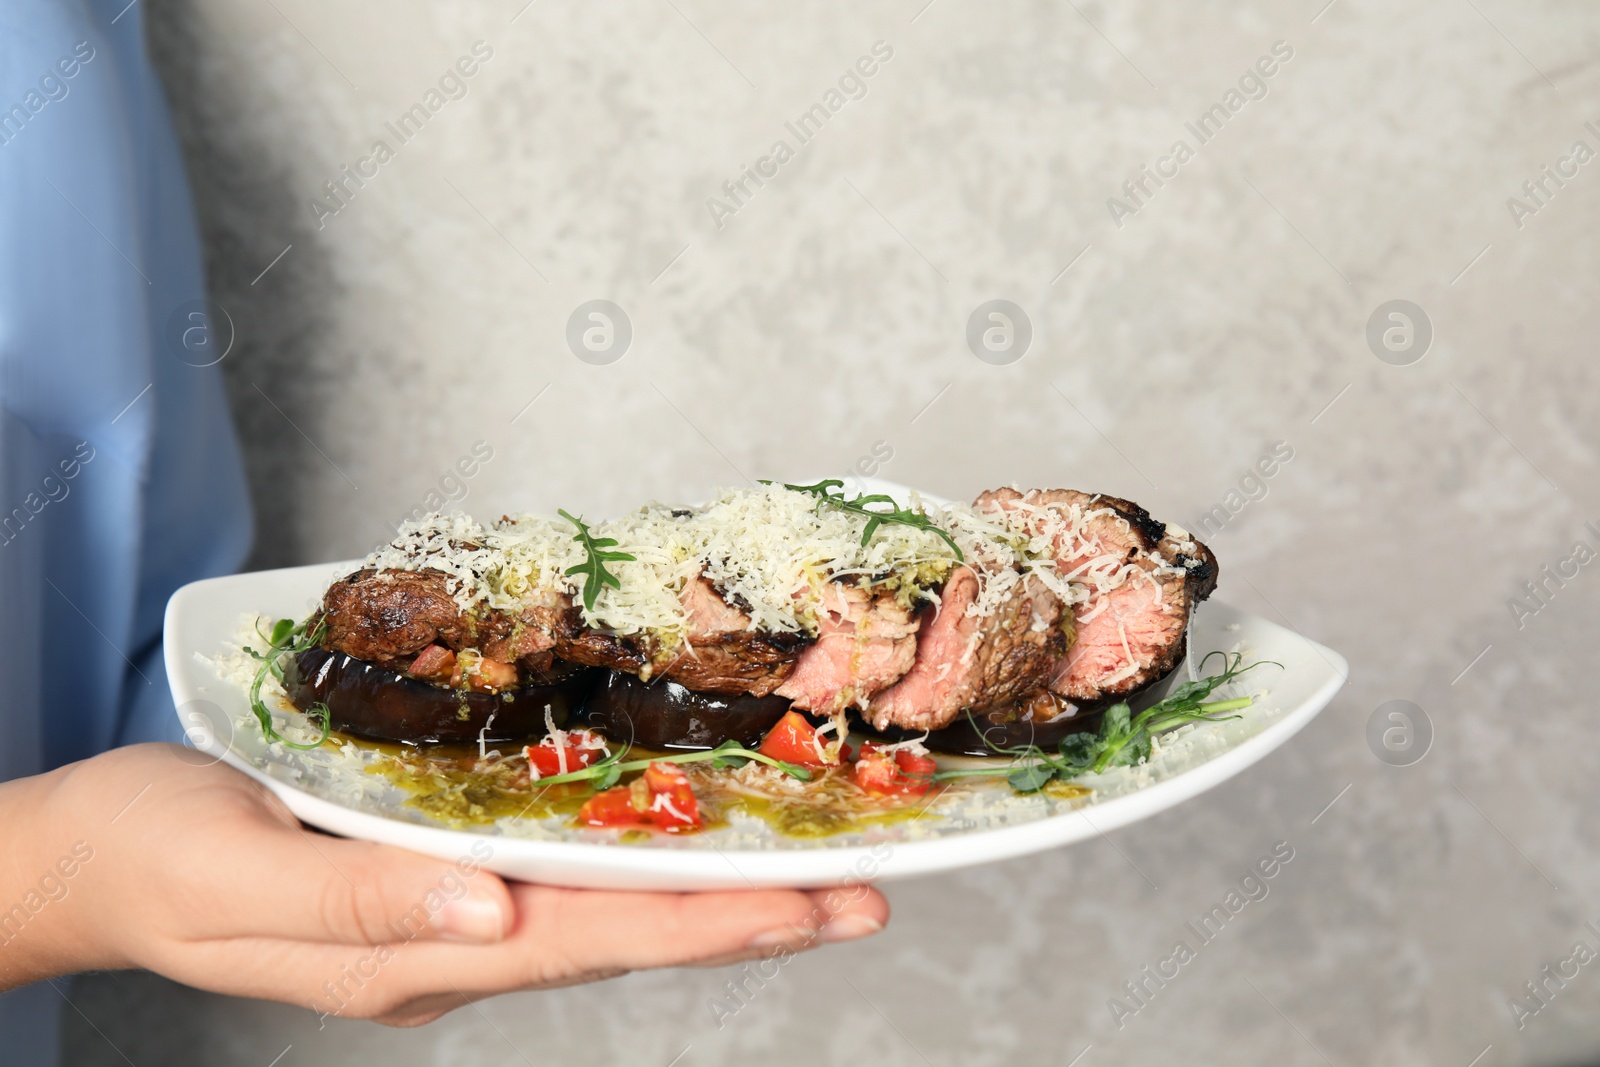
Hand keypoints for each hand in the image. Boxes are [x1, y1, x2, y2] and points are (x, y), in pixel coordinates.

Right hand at [0, 743, 887, 1025]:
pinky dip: (635, 858)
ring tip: (809, 871)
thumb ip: (364, 901)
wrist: (91, 859)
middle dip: (748, 913)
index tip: (813, 907)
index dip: (710, 922)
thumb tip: (493, 914)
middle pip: (629, 931)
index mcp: (419, 953)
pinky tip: (675, 837)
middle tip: (865, 892)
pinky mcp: (435, 875)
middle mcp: (455, 942)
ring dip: (708, 889)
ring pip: (607, 907)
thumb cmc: (152, 856)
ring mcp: (449, 915)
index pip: (596, 941)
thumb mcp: (238, 878)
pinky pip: (559, 874)